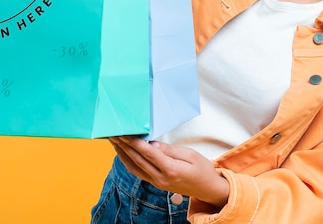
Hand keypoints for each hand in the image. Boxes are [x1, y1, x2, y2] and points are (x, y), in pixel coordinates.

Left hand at [109, 136, 229, 208]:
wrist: (208, 189)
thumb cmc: (202, 169)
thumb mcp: (190, 155)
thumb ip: (170, 150)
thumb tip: (152, 144)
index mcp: (171, 170)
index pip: (149, 154)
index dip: (135, 143)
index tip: (125, 133)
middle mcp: (161, 178)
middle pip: (138, 160)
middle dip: (124, 146)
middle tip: (114, 132)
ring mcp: (157, 183)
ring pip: (134, 167)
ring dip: (122, 154)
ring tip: (114, 140)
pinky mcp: (156, 183)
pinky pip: (138, 172)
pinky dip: (128, 162)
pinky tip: (123, 153)